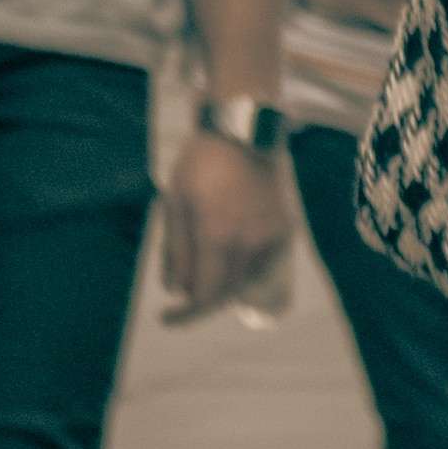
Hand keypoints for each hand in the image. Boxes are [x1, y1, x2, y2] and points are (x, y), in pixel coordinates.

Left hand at [159, 130, 292, 323]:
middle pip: (224, 293)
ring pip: (242, 280)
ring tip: (202, 267)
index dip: (184, 314)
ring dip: (221, 283)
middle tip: (181, 296)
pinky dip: (241, 267)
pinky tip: (226, 252)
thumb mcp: (176, 202)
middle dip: (201, 299)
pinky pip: (259, 263)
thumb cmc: (202, 162)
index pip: (204, 296)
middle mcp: (248, 244)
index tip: (165, 317)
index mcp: (218, 237)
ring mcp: (269, 237)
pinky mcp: (282, 229)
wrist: (244, 130)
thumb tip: (175, 291)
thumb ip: (175, 250)